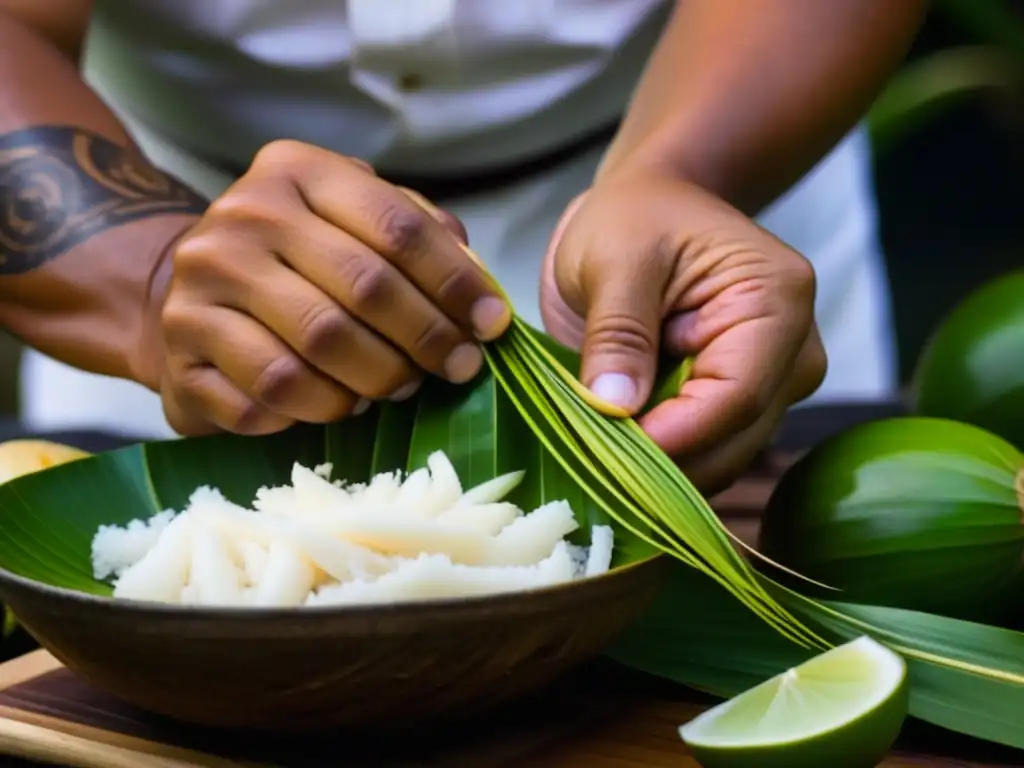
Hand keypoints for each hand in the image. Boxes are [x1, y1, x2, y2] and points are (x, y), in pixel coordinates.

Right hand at [144, 141, 510, 435]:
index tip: (492, 324)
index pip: (397, 227)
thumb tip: (481, 289)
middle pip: (364, 289)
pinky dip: (316, 412)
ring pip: (316, 352)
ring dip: (374, 382)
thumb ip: (418, 237)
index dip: (456, 282)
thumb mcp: (354, 223)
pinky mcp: (181, 349)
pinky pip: (268, 398)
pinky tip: (334, 404)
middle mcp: (243, 216)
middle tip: (457, 369)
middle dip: (427, 339)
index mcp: (297, 172)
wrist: (188, 295)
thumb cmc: (298, 262)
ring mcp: (202, 283)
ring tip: (394, 388)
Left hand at [541, 172, 825, 493]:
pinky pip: (703, 453)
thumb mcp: (614, 258)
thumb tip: (613, 406)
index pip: (735, 397)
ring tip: (591, 462)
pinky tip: (610, 457)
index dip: (672, 438)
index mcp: (775, 302)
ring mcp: (770, 386)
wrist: (649, 208)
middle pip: (734, 441)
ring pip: (719, 460)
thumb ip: (617, 332)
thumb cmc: (636, 218)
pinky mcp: (739, 408)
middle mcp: (792, 353)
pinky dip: (658, 464)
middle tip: (585, 469)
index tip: (604, 457)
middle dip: (661, 465)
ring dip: (656, 472)